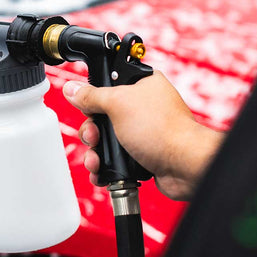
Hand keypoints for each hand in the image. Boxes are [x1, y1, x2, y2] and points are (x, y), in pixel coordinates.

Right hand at [63, 71, 223, 200]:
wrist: (184, 166)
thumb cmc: (162, 130)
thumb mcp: (118, 104)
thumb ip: (91, 95)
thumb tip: (72, 88)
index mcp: (142, 85)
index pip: (107, 85)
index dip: (94, 98)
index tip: (89, 108)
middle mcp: (143, 107)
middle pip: (101, 116)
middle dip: (92, 131)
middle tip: (94, 137)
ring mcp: (142, 132)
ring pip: (106, 139)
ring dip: (95, 151)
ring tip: (96, 160)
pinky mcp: (142, 154)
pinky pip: (115, 158)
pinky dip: (105, 166)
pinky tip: (101, 171)